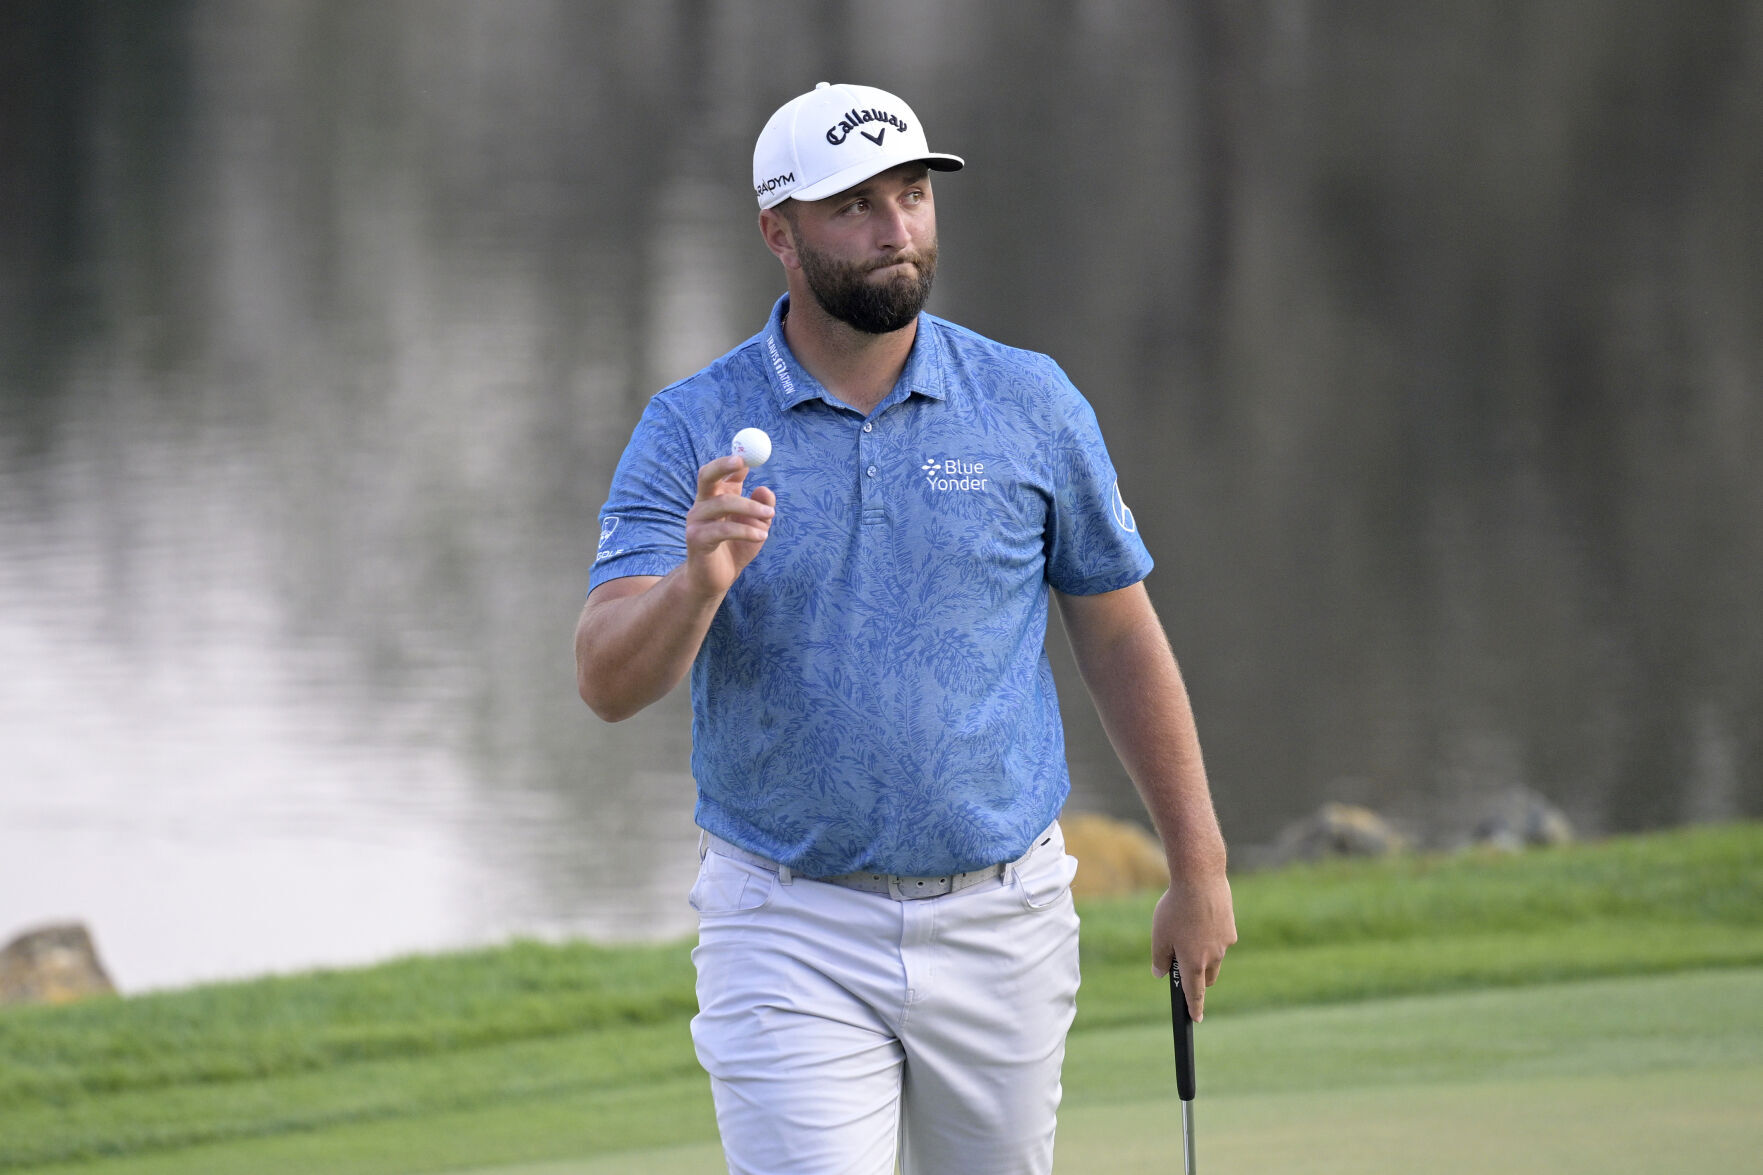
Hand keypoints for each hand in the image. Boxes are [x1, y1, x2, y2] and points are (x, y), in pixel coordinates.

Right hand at [682, 455, 775, 598]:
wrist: (714, 581)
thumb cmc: (734, 550)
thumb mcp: (755, 526)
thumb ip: (762, 509)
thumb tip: (765, 489)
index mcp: (716, 497)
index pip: (721, 471)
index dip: (734, 461)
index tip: (750, 455)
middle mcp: (702, 504)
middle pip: (706, 475)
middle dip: (723, 465)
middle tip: (743, 462)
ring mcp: (697, 521)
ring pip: (722, 502)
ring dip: (750, 506)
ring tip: (770, 515)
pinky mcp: (696, 539)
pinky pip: (723, 529)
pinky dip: (746, 530)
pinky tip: (761, 535)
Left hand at [1151, 870, 1235, 1022]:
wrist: (1200, 879)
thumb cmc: (1175, 907)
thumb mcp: (1159, 935)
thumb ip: (1159, 958)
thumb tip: (1160, 973)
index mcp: (1193, 962)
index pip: (1194, 993)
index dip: (1194, 1007)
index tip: (1195, 1019)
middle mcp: (1213, 957)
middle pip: (1207, 977)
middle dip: (1198, 978)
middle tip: (1183, 963)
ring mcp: (1225, 943)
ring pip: (1215, 958)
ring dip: (1204, 954)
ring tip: (1188, 931)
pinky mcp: (1231, 928)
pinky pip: (1220, 939)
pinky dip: (1211, 936)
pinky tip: (1200, 919)